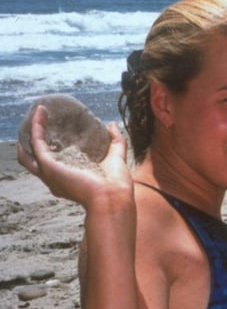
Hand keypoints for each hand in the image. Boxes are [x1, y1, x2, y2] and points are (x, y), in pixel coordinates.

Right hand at [17, 105, 132, 208]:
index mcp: (70, 180)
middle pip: (36, 161)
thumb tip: (111, 124)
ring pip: (28, 153)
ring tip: (38, 114)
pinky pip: (36, 143)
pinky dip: (36, 127)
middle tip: (42, 122)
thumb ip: (115, 141)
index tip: (58, 129)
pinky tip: (41, 112)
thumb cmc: (116, 185)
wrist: (112, 196)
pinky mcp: (49, 165)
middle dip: (36, 142)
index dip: (54, 147)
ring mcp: (50, 174)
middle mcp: (56, 179)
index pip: (55, 163)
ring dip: (31, 132)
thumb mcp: (116, 158)